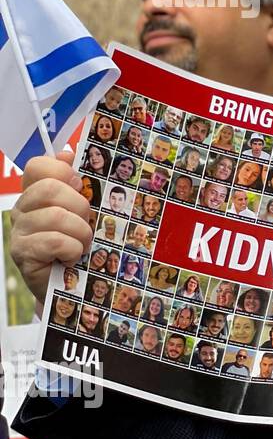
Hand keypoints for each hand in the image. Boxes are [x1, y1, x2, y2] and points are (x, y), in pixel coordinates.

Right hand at [9, 153, 93, 302]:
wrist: (71, 285)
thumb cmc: (80, 243)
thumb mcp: (85, 211)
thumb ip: (79, 184)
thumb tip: (69, 154)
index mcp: (37, 193)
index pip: (38, 165)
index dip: (62, 171)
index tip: (79, 185)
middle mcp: (23, 208)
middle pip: (50, 188)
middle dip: (80, 206)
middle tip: (86, 223)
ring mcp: (19, 231)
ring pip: (57, 216)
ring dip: (81, 233)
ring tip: (81, 245)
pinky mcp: (22, 253)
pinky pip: (55, 241)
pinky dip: (73, 250)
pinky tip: (71, 257)